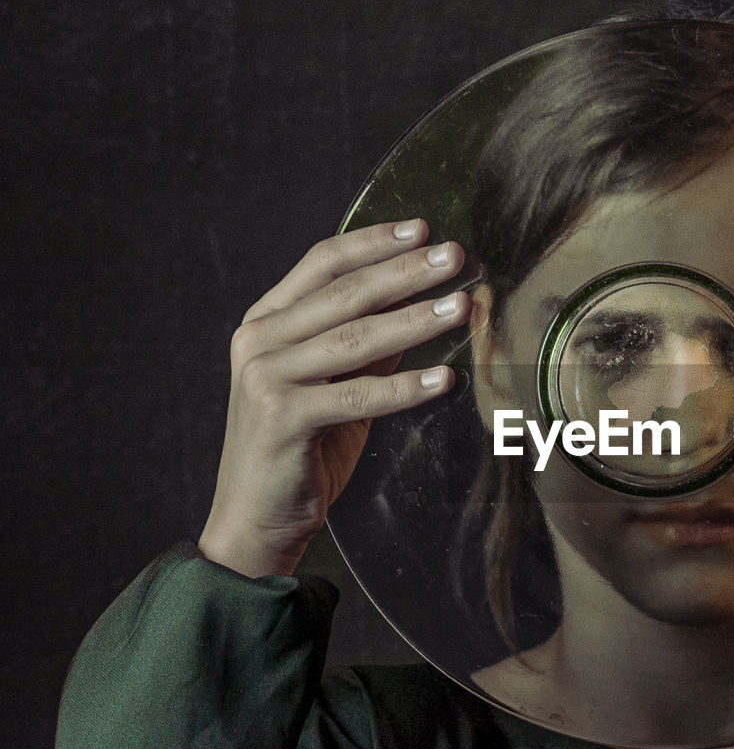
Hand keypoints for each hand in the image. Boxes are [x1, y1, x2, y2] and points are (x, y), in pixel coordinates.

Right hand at [198, 218, 468, 578]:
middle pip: (344, 294)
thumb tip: (423, 302)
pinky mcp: (281, 418)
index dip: (374, 242)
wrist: (256, 520)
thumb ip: (368, 345)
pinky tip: (444, 379)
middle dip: (406, 272)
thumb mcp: (335, 386)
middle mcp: (259, 341)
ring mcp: (265, 378)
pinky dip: (404, 387)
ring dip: (416, 320)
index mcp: (267, 322)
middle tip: (455, 256)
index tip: (422, 228)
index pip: (323, 263)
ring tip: (462, 307)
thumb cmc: (301, 450)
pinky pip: (357, 397)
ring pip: (355, 340)